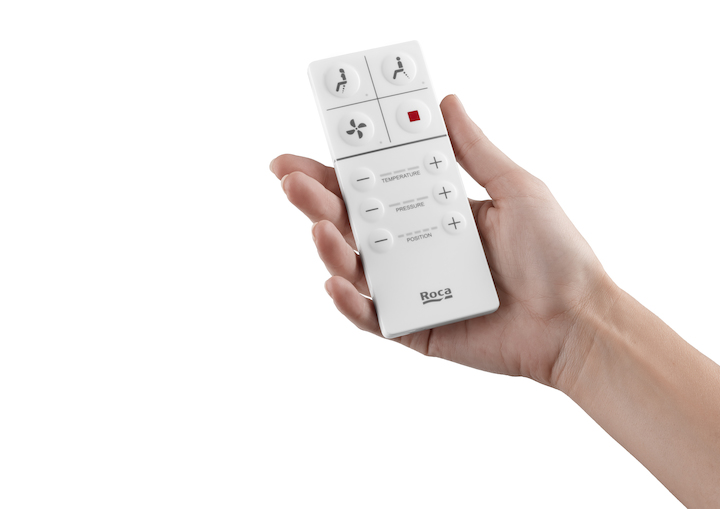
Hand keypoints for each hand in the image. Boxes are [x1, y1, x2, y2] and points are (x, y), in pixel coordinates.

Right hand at [270, 95, 617, 387]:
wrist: (576, 320)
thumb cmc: (556, 256)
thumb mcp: (515, 188)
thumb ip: (474, 151)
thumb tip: (446, 103)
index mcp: (433, 211)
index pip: (373, 187)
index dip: (334, 172)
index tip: (303, 156)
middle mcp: (415, 247)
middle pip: (353, 222)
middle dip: (316, 200)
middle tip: (290, 181)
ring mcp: (412, 288)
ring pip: (354, 266)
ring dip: (328, 246)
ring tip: (317, 226)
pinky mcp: (414, 327)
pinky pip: (371, 316)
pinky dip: (348, 303)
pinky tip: (335, 283)